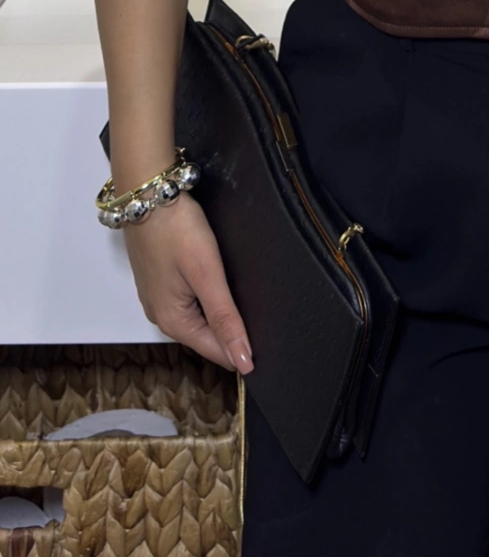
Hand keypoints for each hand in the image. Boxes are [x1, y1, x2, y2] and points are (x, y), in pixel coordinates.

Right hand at [122, 192, 254, 373]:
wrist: (147, 193)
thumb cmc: (177, 231)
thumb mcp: (207, 275)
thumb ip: (225, 318)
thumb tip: (242, 363)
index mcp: (172, 322)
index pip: (217, 352)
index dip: (244, 351)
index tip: (273, 346)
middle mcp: (161, 316)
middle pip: (207, 337)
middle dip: (234, 334)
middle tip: (269, 324)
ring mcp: (158, 297)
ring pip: (199, 319)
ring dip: (222, 317)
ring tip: (253, 308)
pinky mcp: (160, 280)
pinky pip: (190, 301)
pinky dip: (209, 301)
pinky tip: (225, 291)